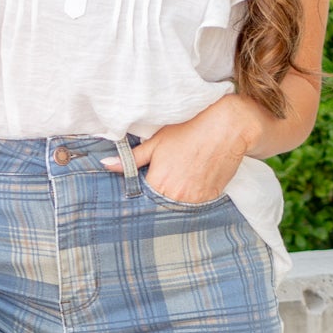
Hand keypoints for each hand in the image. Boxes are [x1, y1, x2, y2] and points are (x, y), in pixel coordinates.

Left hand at [104, 96, 259, 202]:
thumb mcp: (156, 142)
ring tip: (182, 175)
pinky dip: (193, 194)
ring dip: (176, 196)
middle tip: (167, 176)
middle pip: (159, 204)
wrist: (227, 127)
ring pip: (178, 205)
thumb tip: (106, 165)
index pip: (141, 198)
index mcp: (157, 183)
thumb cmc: (188, 130)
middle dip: (158, 195)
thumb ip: (131, 159)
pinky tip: (195, 177)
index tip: (146, 183)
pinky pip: (196, 203)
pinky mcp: (211, 198)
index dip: (143, 190)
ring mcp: (195, 200)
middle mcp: (175, 196)